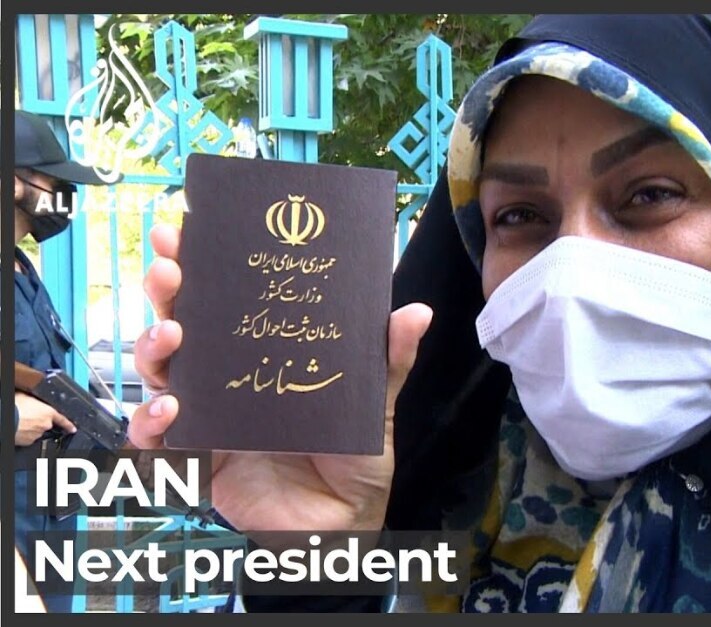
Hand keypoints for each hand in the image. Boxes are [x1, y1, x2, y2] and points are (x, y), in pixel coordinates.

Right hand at [15, 392, 75, 446]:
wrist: (6, 419)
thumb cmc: (16, 407)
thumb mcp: (27, 397)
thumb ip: (36, 400)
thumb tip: (34, 399)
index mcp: (49, 413)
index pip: (63, 420)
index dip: (69, 425)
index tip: (72, 429)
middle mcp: (46, 425)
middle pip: (46, 425)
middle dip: (39, 422)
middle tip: (28, 416)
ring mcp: (37, 434)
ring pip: (37, 431)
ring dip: (31, 428)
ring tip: (21, 422)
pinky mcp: (28, 442)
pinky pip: (29, 438)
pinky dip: (25, 434)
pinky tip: (18, 429)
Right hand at [129, 224, 432, 532]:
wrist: (347, 523)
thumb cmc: (356, 457)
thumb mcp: (375, 402)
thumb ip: (388, 358)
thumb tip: (417, 310)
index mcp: (265, 354)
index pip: (226, 301)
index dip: (201, 265)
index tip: (185, 229)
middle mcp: (229, 378)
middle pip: (182, 324)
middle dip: (168, 291)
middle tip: (167, 268)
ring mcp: (209, 415)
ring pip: (161, 373)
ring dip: (154, 348)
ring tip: (172, 332)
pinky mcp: (199, 459)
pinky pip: (157, 441)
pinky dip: (150, 424)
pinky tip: (169, 410)